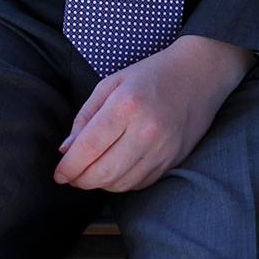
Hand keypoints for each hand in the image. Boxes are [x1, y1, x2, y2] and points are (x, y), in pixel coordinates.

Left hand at [53, 34, 253, 193]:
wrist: (200, 74)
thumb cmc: (151, 75)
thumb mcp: (111, 84)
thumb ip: (85, 117)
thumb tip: (66, 150)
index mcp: (125, 106)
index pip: (88, 148)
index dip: (68, 167)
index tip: (59, 174)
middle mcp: (146, 130)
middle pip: (103, 173)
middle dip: (81, 181)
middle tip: (72, 177)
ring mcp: (163, 148)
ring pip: (122, 183)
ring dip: (101, 184)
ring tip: (92, 174)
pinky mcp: (174, 159)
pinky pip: (141, 183)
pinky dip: (122, 183)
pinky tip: (116, 171)